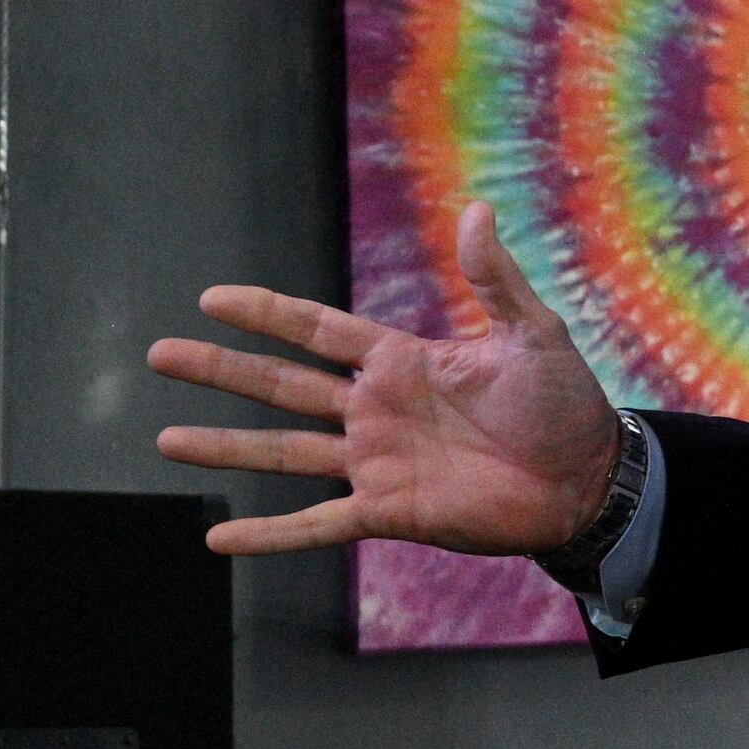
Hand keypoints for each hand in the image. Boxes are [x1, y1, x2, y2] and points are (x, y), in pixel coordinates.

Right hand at [150, 202, 624, 558]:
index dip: (267, 314)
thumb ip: (496, 277)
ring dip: (225, 446)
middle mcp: (375, 410)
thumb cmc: (565, 404)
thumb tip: (477, 209)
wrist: (588, 477)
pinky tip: (218, 539)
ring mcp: (376, 462)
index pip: (318, 330)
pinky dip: (269, 534)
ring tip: (165, 438)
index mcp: (403, 362)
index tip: (212, 298)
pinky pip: (315, 525)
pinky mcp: (388, 511)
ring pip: (283, 452)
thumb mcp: (533, 333)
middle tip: (160, 354)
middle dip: (222, 369)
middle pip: (281, 385)